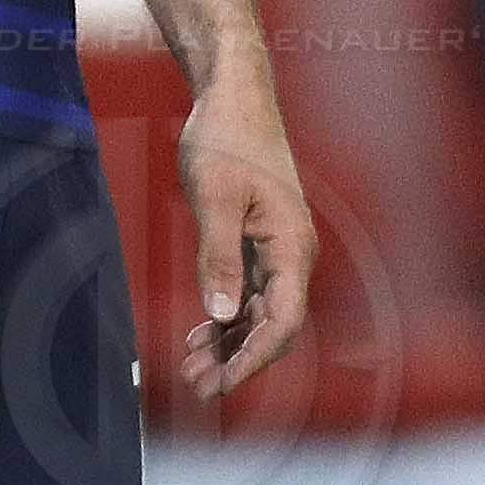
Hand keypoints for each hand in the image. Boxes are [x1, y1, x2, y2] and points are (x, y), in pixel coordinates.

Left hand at [176, 75, 314, 401]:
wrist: (232, 98)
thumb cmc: (226, 140)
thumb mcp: (215, 199)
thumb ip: (220, 257)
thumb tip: (224, 315)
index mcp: (292, 246)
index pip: (284, 321)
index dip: (256, 358)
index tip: (223, 383)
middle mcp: (293, 255)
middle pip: (274, 326)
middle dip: (239, 360)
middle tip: (196, 387)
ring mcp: (277, 250)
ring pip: (260, 314)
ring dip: (230, 344)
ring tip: (192, 370)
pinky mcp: (259, 243)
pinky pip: (250, 294)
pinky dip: (227, 319)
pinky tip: (202, 337)